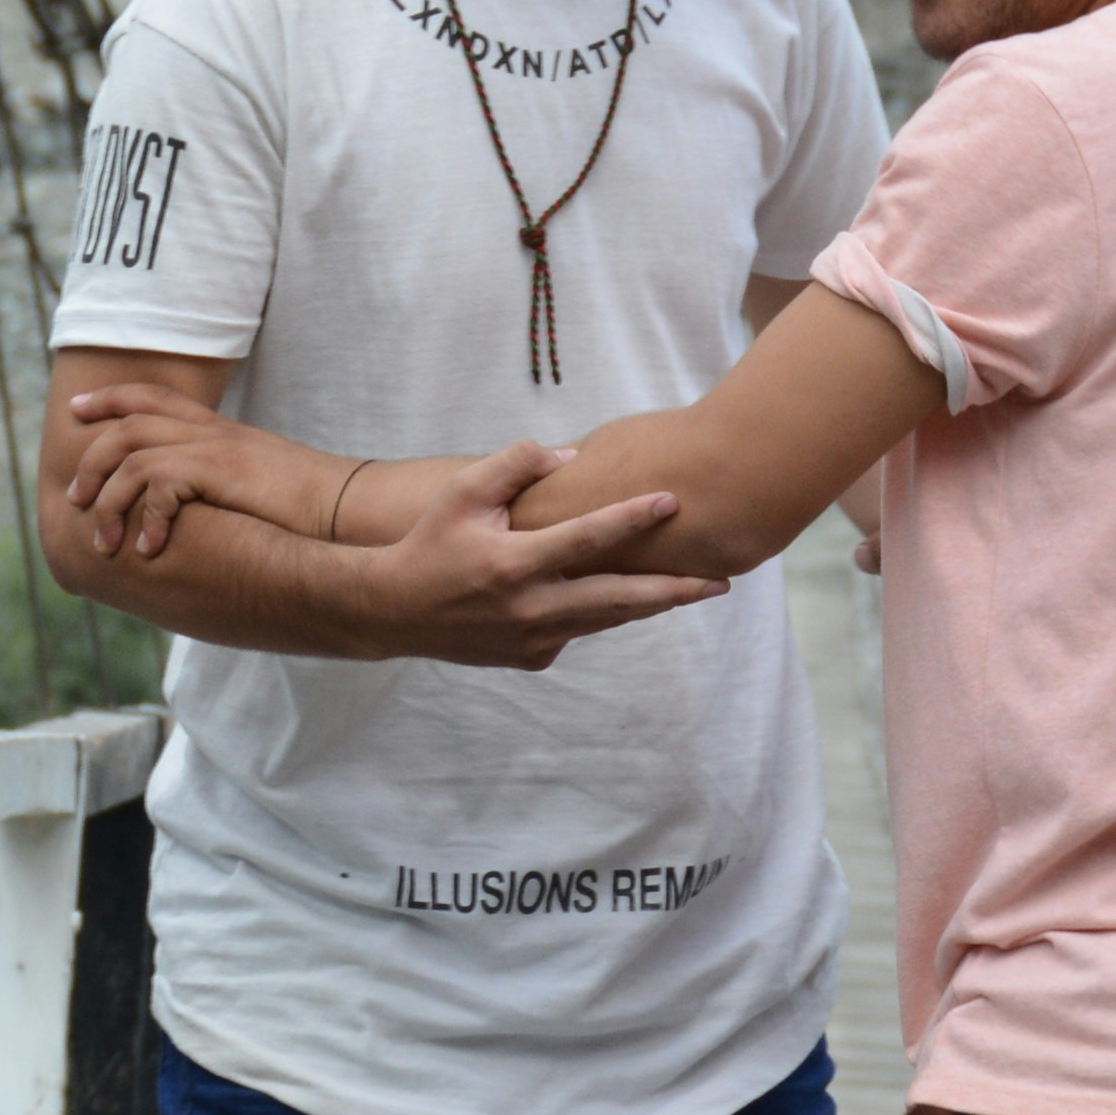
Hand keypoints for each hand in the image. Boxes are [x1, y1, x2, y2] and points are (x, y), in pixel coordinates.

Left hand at [56, 383, 335, 558]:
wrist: (356, 511)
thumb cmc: (316, 515)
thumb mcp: (263, 495)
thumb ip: (228, 495)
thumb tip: (203, 521)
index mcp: (222, 433)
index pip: (154, 398)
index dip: (110, 398)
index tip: (76, 410)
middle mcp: (214, 432)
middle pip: (130, 420)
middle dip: (91, 456)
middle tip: (74, 495)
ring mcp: (218, 448)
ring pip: (132, 452)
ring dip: (107, 496)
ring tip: (102, 539)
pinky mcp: (223, 470)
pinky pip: (159, 482)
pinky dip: (144, 517)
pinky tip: (146, 551)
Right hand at [346, 438, 723, 668]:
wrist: (394, 612)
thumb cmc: (430, 541)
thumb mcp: (461, 492)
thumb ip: (516, 464)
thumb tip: (572, 455)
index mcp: (513, 564)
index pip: (586, 538)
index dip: (632, 517)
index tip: (672, 499)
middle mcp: (530, 609)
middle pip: (618, 600)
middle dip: (674, 592)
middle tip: (721, 582)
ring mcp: (533, 641)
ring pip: (606, 620)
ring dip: (651, 605)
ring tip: (696, 589)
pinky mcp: (533, 659)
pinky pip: (578, 630)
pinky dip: (599, 611)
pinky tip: (619, 595)